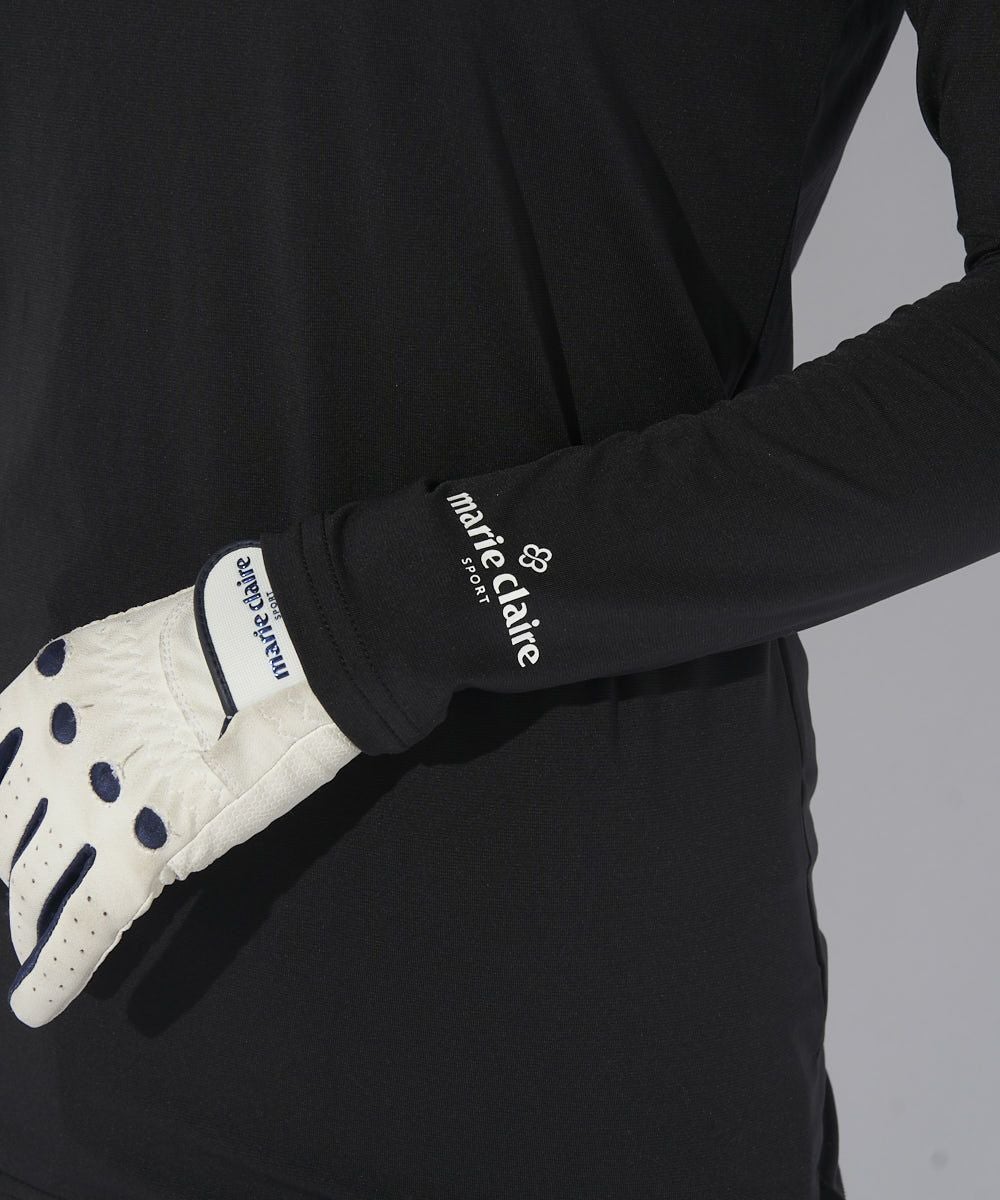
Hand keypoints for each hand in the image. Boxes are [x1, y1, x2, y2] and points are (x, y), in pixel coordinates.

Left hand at [0, 542, 358, 1025]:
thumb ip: (96, 710)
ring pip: (32, 883)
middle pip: (3, 831)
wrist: (282, 653)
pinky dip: (58, 971)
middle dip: (8, 863)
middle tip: (20, 888)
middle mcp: (46, 754)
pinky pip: (83, 925)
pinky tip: (38, 1003)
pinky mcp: (137, 855)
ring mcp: (87, 807)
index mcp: (42, 695)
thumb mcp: (127, 656)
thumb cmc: (228, 638)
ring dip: (26, 917)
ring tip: (28, 942)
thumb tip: (100, 760)